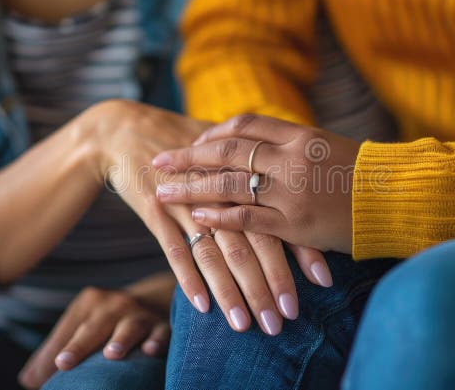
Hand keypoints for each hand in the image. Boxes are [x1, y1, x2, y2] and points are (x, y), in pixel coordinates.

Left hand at [18, 286, 168, 388]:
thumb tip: (28, 380)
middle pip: (94, 326)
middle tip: (63, 363)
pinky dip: (157, 341)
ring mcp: (139, 314)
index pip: (67, 330)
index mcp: (89, 302)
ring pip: (130, 326)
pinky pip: (161, 333)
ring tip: (112, 354)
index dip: (55, 351)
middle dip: (79, 345)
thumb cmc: (106, 323)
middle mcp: (114, 304)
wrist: (153, 303)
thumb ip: (55, 352)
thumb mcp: (81, 328)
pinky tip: (150, 350)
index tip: (44, 373)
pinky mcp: (162, 326)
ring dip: (121, 340)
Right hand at [83, 102, 331, 334]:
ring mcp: (189, 200)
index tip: (323, 283)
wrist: (131, 128)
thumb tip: (310, 210)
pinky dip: (190, 280)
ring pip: (217, 252)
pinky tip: (202, 308)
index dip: (303, 251)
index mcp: (246, 172)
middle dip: (271, 284)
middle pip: (254, 240)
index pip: (283, 215)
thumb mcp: (232, 153)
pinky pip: (176, 251)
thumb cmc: (192, 143)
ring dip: (232, 292)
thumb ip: (265, 177)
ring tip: (245, 326)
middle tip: (285, 320)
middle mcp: (220, 188)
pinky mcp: (156, 210)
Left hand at [153, 114, 360, 253]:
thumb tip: (259, 144)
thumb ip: (294, 144)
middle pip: (227, 151)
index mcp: (300, 135)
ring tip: (164, 190)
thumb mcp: (328, 146)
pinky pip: (249, 218)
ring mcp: (292, 191)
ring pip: (229, 184)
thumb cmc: (365, 174)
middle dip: (188, 156)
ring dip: (192, 187)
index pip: (245, 125)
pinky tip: (197, 217)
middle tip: (158, 159)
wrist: (400, 198)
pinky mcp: (296, 223)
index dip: (214, 133)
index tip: (193, 141)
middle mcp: (291, 158)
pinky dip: (220, 217)